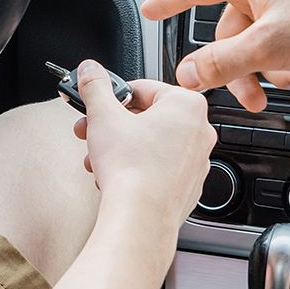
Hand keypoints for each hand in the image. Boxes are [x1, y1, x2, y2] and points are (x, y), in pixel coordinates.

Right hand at [68, 60, 214, 226]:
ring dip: (120, 148)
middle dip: (114, 125)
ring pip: (151, 144)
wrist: (140, 218)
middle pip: (147, 117)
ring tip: (99, 158)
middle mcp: (199, 131)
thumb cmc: (131, 169)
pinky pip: (158, 168)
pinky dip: (136, 168)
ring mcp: (197, 162)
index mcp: (187, 106)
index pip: (144, 88)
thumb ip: (95, 86)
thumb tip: (90, 70)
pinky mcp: (187, 187)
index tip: (98, 104)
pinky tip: (115, 176)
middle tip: (92, 130)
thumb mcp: (103, 115)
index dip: (113, 96)